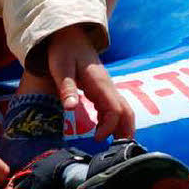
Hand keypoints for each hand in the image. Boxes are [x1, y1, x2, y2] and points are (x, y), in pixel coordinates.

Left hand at [46, 25, 135, 141]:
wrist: (68, 35)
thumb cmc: (64, 50)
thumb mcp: (61, 68)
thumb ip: (67, 87)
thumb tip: (70, 108)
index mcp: (100, 83)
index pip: (115, 110)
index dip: (110, 127)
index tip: (97, 139)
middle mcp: (108, 87)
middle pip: (127, 113)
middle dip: (126, 133)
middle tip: (119, 154)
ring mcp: (107, 88)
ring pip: (123, 111)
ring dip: (122, 129)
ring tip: (116, 150)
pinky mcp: (102, 90)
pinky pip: (114, 108)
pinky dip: (114, 123)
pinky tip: (105, 134)